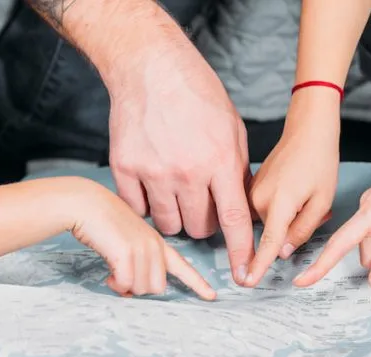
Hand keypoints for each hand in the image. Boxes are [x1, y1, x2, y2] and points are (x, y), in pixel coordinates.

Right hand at [72, 184, 215, 299]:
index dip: (197, 283)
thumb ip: (136, 261)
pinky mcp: (127, 252)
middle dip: (139, 289)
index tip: (211, 296)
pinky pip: (126, 284)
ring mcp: (142, 247)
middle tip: (122, 277)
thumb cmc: (100, 223)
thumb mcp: (126, 240)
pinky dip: (116, 285)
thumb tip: (132, 289)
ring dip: (126, 287)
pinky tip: (108, 275)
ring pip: (142, 289)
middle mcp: (154, 245)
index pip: (182, 265)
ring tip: (113, 272)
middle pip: (158, 287)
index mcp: (157, 242)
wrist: (84, 202)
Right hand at [106, 44, 254, 284]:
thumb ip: (237, 170)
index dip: (242, 252)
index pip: (235, 220)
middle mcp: (187, 171)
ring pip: (168, 224)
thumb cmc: (196, 94)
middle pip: (199, 228)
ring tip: (175, 190)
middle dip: (204, 224)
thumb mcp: (232, 128)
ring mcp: (153, 171)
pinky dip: (145, 203)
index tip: (245, 275)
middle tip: (200, 201)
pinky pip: (138, 208)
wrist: (150, 66)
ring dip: (175, 216)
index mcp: (219, 161)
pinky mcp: (125, 167)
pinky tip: (151, 181)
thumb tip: (244, 209)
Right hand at [246, 90, 339, 284]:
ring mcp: (252, 192)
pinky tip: (296, 192)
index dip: (258, 265)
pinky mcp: (251, 188)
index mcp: (280, 203)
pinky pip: (266, 211)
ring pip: (270, 223)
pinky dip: (282, 209)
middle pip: (274, 234)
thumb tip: (284, 252)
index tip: (247, 282)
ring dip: (289, 219)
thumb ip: (303, 230)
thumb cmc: (320, 162)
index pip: (268, 242)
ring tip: (307, 197)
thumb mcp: (322, 201)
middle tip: (315, 208)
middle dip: (294, 230)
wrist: (307, 130)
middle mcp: (259, 199)